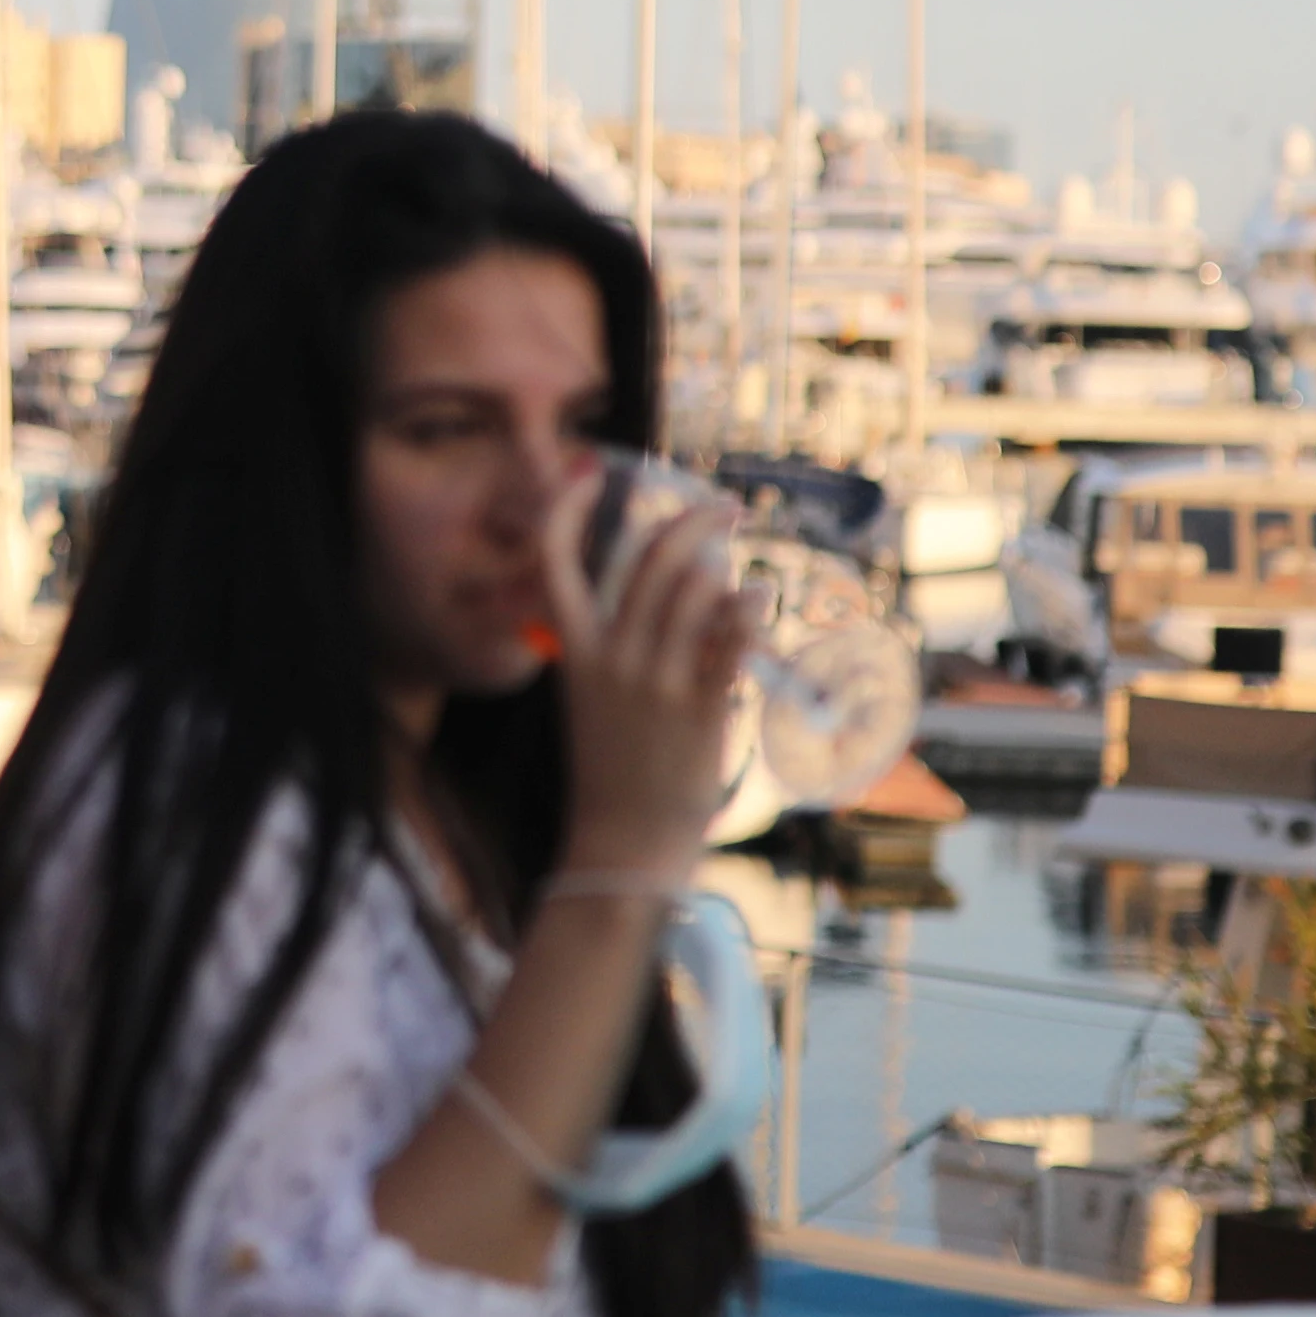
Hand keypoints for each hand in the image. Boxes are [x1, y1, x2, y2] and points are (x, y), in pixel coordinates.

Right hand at [540, 482, 748, 870]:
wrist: (623, 842)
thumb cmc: (614, 769)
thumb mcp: (595, 700)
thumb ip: (625, 643)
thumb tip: (688, 584)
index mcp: (575, 654)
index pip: (556, 565)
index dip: (567, 512)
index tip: (588, 473)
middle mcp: (611, 659)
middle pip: (649, 561)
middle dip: (692, 521)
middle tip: (725, 509)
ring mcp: (654, 681)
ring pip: (694, 591)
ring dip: (727, 566)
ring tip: (745, 570)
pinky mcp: (699, 707)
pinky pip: (730, 639)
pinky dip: (749, 609)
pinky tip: (760, 599)